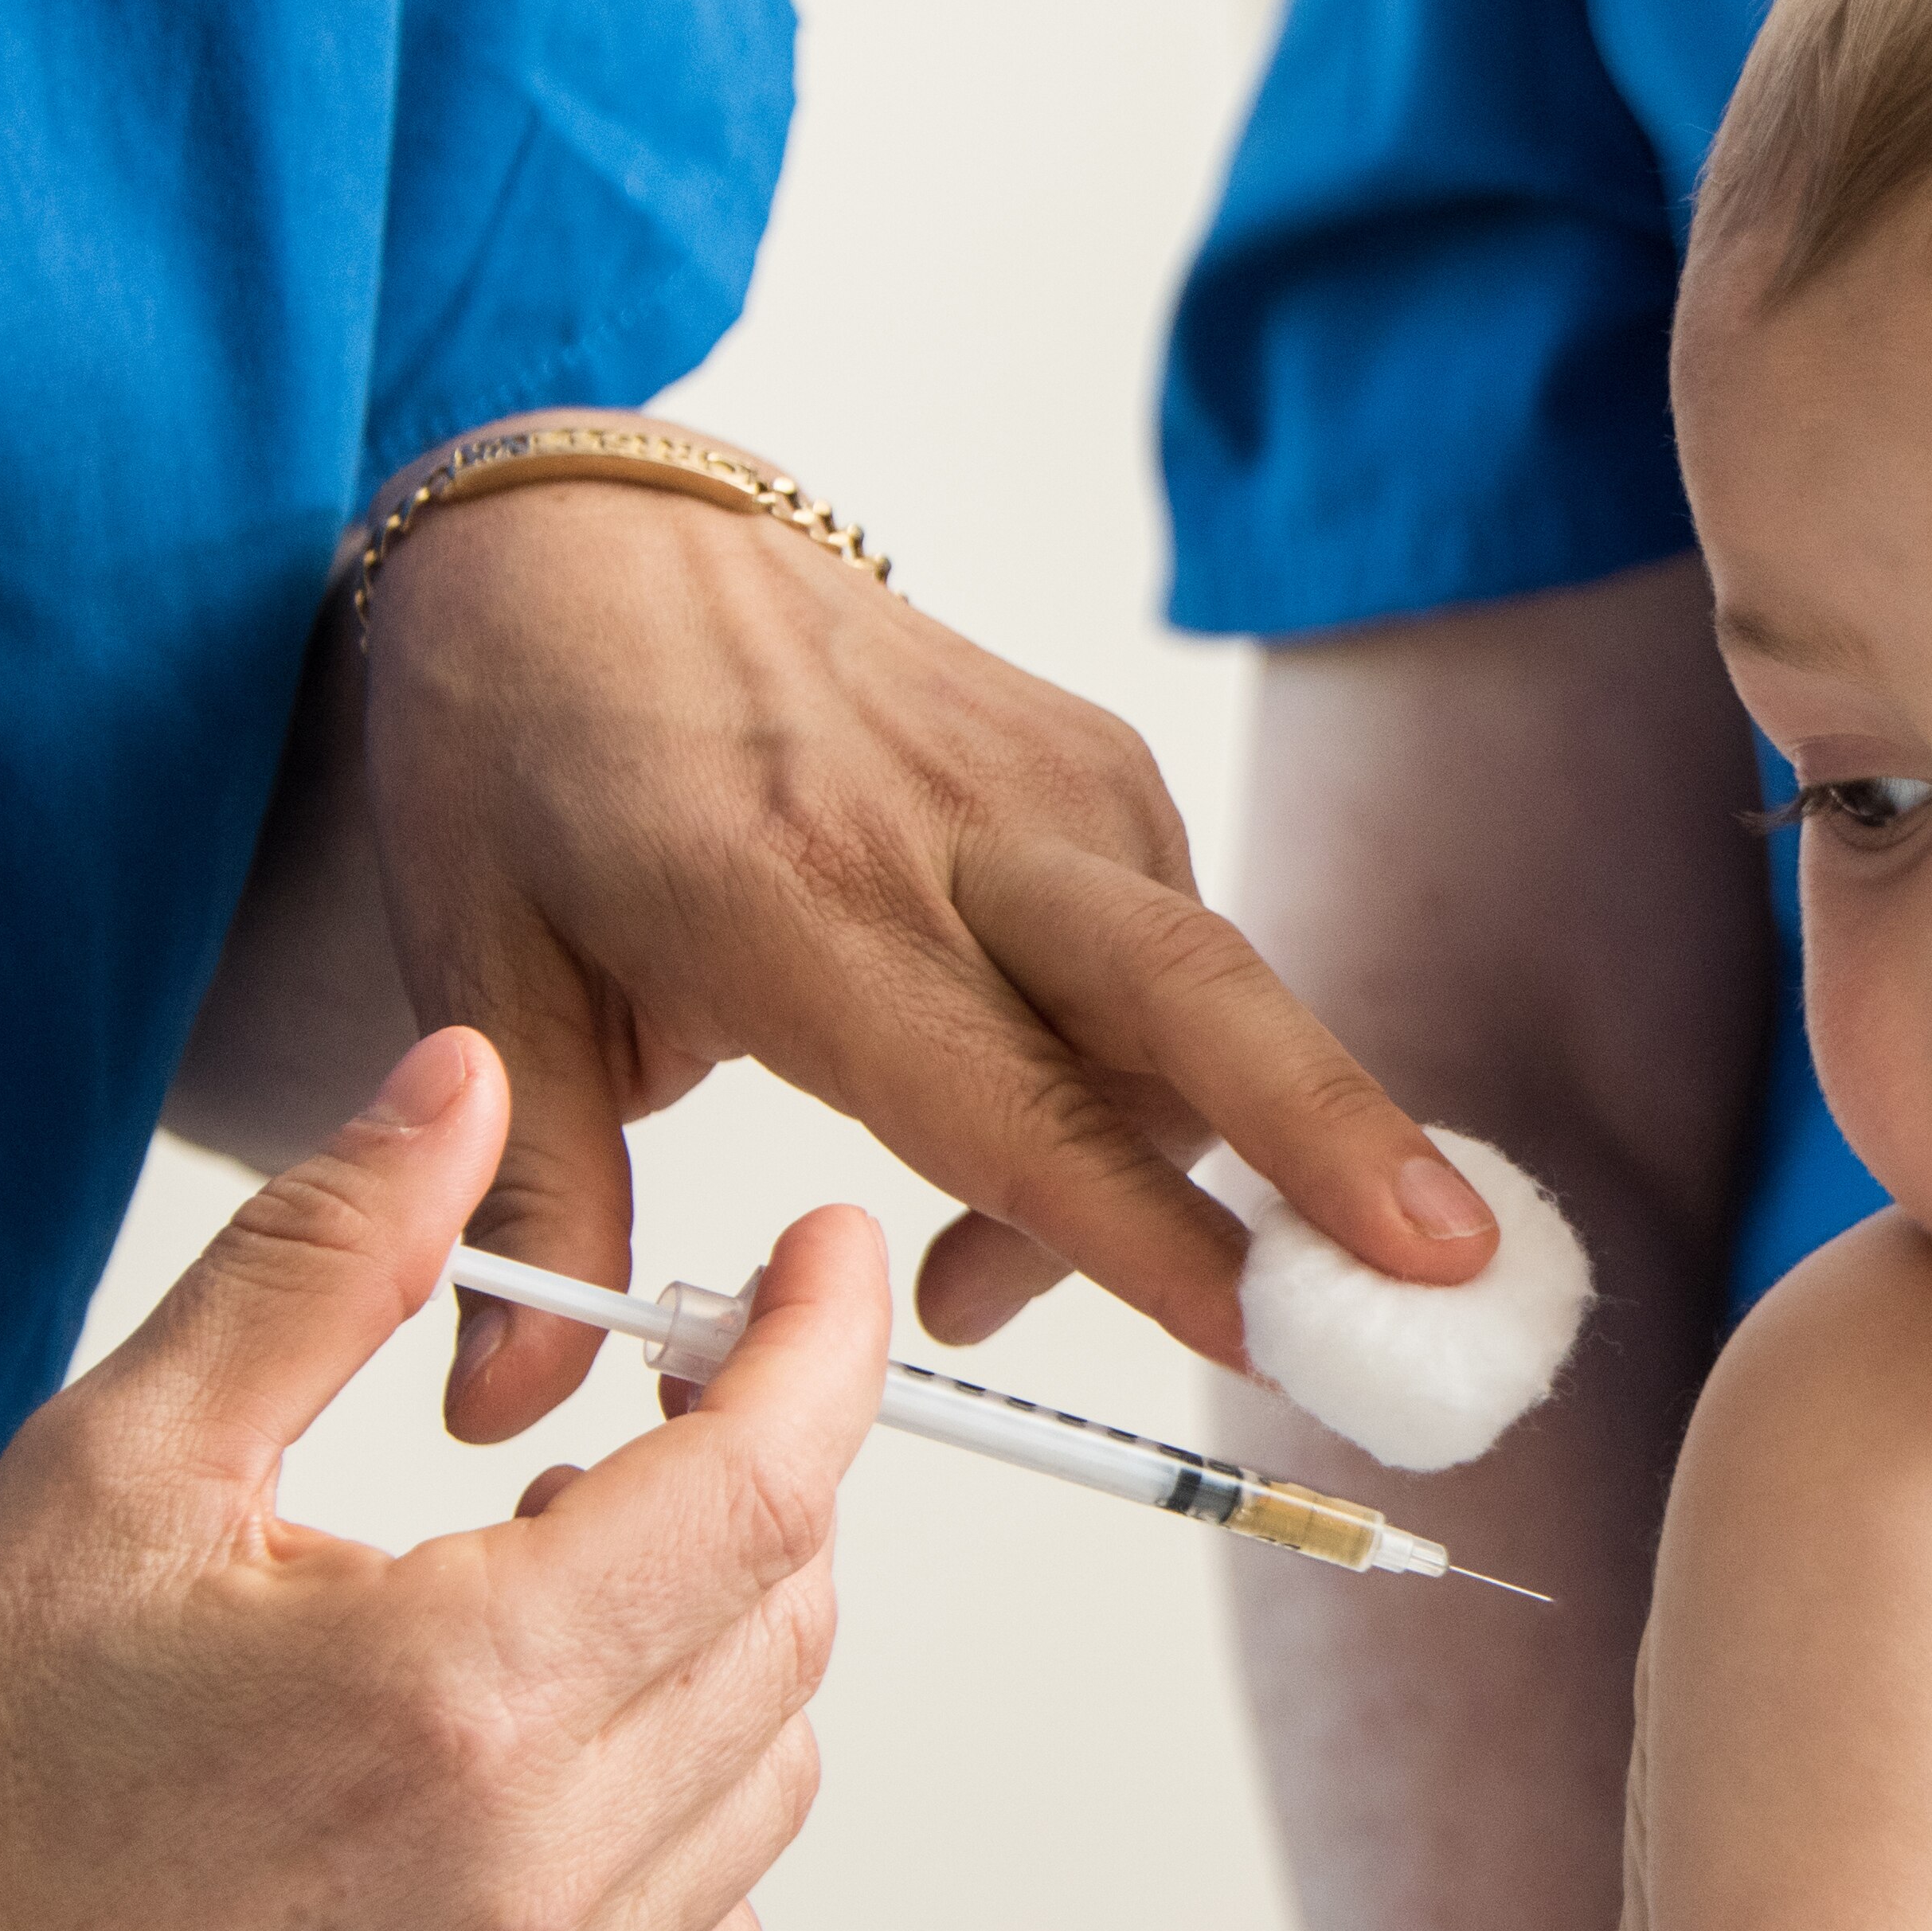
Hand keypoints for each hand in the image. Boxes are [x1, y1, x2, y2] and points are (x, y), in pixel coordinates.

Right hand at [0, 1029, 888, 1930]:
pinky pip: (720, 1902)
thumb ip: (322, 1264)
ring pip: (771, 1753)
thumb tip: (461, 1090)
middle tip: (648, 1398)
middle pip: (787, 1603)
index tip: (820, 1258)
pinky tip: (553, 1740)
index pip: (763, 1479)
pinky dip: (685, 1792)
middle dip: (748, 1467)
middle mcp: (537, 1865)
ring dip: (715, 1625)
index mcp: (458, 1698)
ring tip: (548, 1569)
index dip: (821, 1336)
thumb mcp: (119, 1475)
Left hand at [356, 411, 1498, 1443]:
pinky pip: (1173, 941)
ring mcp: (1048, 774)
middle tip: (1455, 1265)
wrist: (581, 522)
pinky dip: (1151, 1068)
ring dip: (1169, 1166)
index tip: (1253, 1329)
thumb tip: (507, 1408)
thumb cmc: (520, 748)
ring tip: (974, 1276)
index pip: (1002, 1089)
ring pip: (1194, 1002)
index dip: (1131, 1224)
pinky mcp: (1090, 754)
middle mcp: (955, 827)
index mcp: (789, 893)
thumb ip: (528, 1192)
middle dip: (1335, 1136)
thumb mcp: (476, 969)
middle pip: (1191, 992)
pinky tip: (1029, 1128)